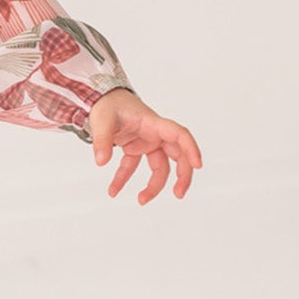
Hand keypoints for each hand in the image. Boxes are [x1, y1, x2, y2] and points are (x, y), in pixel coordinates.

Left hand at [87, 89, 201, 203]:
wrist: (100, 98)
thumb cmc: (107, 104)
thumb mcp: (102, 120)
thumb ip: (102, 140)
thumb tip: (101, 161)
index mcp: (153, 123)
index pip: (179, 134)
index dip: (191, 149)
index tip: (197, 165)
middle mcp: (154, 134)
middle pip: (177, 155)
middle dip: (181, 175)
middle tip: (178, 194)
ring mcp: (146, 142)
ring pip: (159, 167)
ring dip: (153, 185)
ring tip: (141, 200)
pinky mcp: (135, 148)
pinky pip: (134, 168)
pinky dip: (124, 179)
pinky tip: (113, 190)